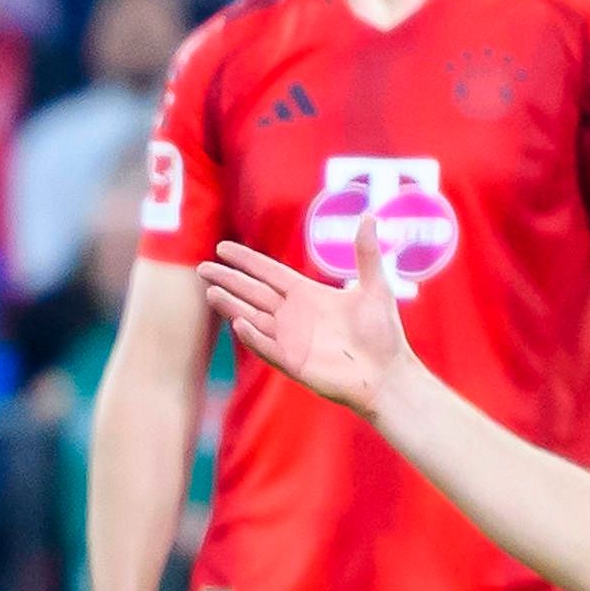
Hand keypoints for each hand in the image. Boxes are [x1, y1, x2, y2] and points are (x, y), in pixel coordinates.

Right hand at [197, 216, 409, 415]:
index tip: (222, 247)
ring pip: (253, 317)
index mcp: (307, 295)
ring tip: (211, 291)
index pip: (269, 273)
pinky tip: (238, 323)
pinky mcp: (293, 362)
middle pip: (252, 292)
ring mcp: (290, 340)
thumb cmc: (384, 333)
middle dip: (228, 280)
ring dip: (232, 305)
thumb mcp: (376, 287)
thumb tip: (370, 216)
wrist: (388, 374)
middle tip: (202, 267)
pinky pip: (267, 347)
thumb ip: (366, 253)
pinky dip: (253, 336)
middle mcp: (293, 315)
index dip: (246, 261)